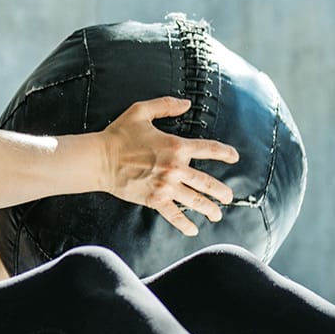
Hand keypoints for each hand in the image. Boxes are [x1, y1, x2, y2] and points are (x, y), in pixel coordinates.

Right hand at [99, 96, 239, 235]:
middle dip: (221, 191)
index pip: (209, 149)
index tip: (234, 157)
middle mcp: (175, 168)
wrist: (100, 159)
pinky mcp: (154, 199)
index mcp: (176, 146)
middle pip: (206, 182)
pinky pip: (173, 214)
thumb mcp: (142, 111)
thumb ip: (166, 105)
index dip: (225, 153)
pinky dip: (184, 224)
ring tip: (217, 215)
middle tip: (228, 197)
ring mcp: (166, 186)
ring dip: (209, 209)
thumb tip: (186, 103)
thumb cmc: (119, 135)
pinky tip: (193, 230)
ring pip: (194, 201)